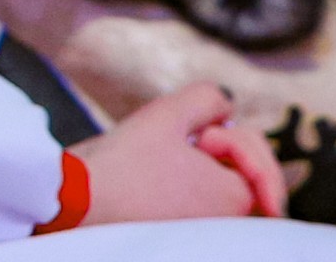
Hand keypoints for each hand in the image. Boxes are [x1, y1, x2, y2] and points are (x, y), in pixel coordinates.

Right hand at [78, 83, 277, 222]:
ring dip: (211, 164)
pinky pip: (208, 207)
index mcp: (236, 197)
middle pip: (248, 172)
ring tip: (174, 157)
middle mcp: (228, 224)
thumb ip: (210, 98)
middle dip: (225, 147)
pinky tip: (168, 176)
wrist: (79, 202)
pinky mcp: (184, 238)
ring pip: (227, 188)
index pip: (256, 153)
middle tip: (187, 141)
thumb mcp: (169, 113)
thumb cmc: (123, 163)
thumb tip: (227, 105)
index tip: (195, 135)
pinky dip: (198, 186)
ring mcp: (207, 235)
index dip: (225, 132)